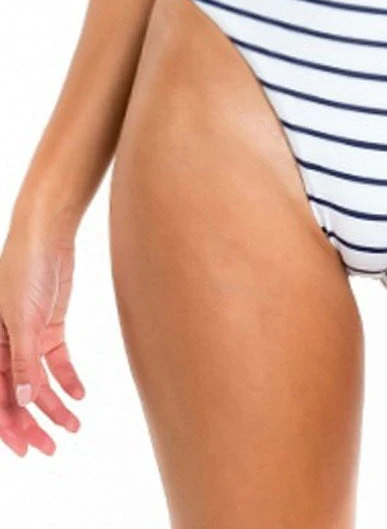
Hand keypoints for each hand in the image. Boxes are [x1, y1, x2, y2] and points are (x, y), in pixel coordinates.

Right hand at [0, 211, 85, 456]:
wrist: (47, 235)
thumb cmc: (24, 269)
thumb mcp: (22, 318)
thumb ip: (23, 360)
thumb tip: (23, 401)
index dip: (9, 426)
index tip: (27, 449)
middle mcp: (6, 345)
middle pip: (18, 394)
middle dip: (34, 422)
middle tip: (54, 447)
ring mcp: (28, 336)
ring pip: (39, 381)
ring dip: (55, 404)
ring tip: (75, 425)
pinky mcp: (49, 326)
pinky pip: (56, 361)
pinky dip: (67, 379)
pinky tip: (80, 395)